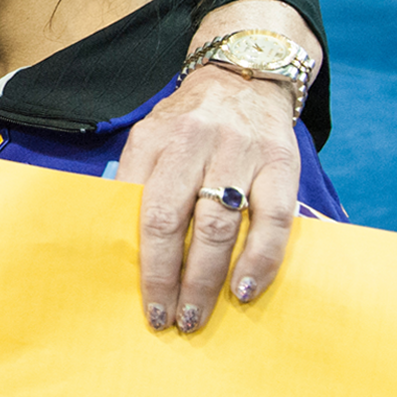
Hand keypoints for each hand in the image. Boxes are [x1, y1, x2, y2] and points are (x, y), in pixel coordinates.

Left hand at [118, 65, 302, 333]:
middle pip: (175, 221)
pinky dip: (261, 259)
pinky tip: (246, 288)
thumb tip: (115, 241)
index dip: (144, 262)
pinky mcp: (280, 162)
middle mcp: (195, 143)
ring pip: (221, 224)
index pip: (142, 209)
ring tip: (199, 314)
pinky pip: (273, 219)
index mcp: (154, 140)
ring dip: (209, 279)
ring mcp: (239, 152)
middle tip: (171, 320)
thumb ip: (135, 182)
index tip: (145, 303)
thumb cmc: (188, 122)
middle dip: (171, 279)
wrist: (243, 76)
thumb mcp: (150, 138)